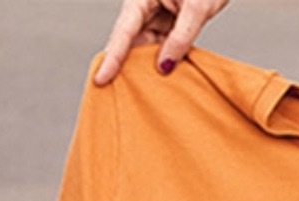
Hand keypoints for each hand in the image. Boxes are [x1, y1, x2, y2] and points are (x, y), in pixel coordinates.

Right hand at [94, 0, 230, 85]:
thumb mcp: (197, 8)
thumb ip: (181, 37)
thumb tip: (164, 67)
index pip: (124, 31)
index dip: (112, 58)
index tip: (100, 79)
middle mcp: (144, 7)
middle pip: (130, 42)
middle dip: (127, 67)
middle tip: (122, 94)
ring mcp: (156, 17)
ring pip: (145, 47)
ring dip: (147, 68)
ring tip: (149, 91)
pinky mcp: (168, 25)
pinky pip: (160, 47)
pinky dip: (163, 62)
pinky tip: (165, 79)